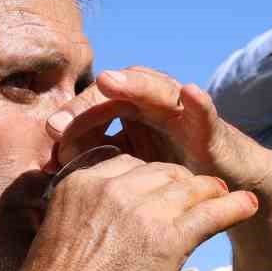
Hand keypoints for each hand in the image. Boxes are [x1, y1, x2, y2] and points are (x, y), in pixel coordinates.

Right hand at [17, 152, 257, 270]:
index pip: (130, 165)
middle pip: (162, 171)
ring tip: (227, 195)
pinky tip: (246, 206)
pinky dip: (232, 207)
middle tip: (200, 194)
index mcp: (83, 183)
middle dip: (183, 183)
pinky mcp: (167, 238)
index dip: (152, 179)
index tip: (163, 192)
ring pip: (188, 188)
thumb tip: (107, 226)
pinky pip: (209, 213)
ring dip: (210, 192)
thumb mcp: (61, 234)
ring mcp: (142, 210)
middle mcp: (113, 187)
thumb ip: (87, 216)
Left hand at [44, 67, 271, 194]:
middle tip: (59, 122)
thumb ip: (96, 163)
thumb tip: (50, 167)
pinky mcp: (212, 129)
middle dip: (86, 105)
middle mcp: (152, 107)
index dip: (70, 121)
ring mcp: (182, 114)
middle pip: (115, 95)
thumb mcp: (129, 173)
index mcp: (128, 116)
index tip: (47, 141)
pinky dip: (200, 102)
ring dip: (134, 84)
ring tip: (109, 80)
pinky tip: (191, 93)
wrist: (224, 190)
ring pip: (156, 90)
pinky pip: (205, 112)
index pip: (92, 110)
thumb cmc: (171, 180)